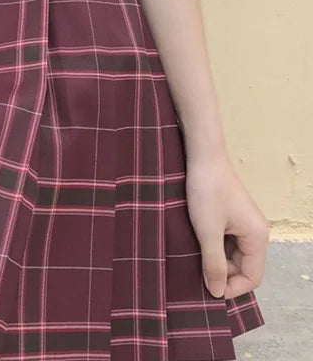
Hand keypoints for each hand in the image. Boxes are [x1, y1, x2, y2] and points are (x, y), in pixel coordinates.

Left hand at [184, 154, 269, 299]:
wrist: (202, 156)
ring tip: (193, 256)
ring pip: (232, 255)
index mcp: (257, 237)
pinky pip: (226, 241)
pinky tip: (196, 243)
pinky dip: (213, 246)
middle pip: (242, 268)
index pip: (252, 278)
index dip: (231, 287)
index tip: (207, 288)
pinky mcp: (232, 216)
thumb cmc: (206, 190)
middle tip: (195, 272)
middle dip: (221, 274)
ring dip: (215, 259)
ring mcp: (244, 224)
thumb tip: (217, 293)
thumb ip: (213, 263)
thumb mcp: (207, 230)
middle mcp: (256, 232)